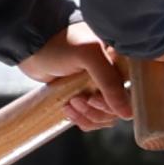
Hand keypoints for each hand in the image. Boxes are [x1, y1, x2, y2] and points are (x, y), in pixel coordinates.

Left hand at [17, 32, 135, 132]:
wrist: (32, 48)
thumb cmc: (60, 44)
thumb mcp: (89, 56)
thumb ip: (110, 83)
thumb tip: (127, 113)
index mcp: (121, 63)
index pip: (132, 94)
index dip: (115, 103)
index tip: (93, 97)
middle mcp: (113, 77)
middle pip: (118, 109)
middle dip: (96, 110)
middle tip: (77, 99)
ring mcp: (98, 88)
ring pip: (105, 117)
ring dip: (87, 115)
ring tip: (70, 102)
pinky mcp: (84, 97)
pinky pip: (93, 119)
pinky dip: (81, 119)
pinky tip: (68, 107)